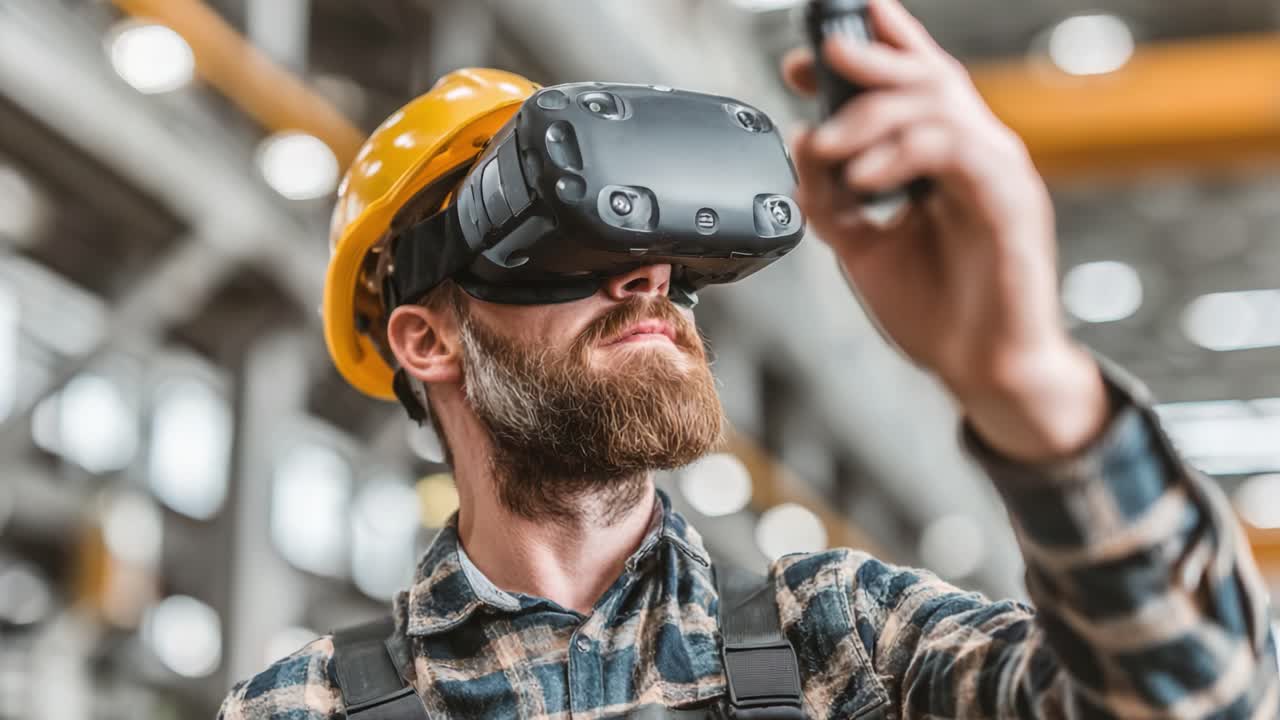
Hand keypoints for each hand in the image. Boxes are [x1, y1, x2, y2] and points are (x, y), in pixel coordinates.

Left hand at [782, 0, 1108, 461]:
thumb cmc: (938, 308)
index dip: (865, 53)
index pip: (911, 83)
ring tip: (826, 143)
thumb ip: (832, 199)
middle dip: (868, 56)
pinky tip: (863, 176)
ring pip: (937, 104)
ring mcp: (996, 171)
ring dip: (870, 116)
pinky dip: (901, 154)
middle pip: (927, 74)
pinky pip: (955, 151)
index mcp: (942, 157)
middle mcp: (974, 152)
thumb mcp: (863, 246)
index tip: (802, 60)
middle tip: (819, 56)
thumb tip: (801, 146)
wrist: (982, 370)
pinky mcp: (1012, 199)